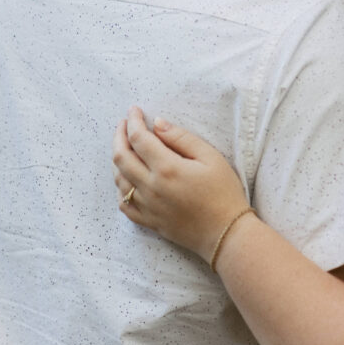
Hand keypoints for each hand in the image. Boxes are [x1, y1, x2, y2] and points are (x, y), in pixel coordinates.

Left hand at [112, 107, 249, 263]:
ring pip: (119, 179)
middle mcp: (151, 187)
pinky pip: (124, 204)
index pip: (139, 138)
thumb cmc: (224, 193)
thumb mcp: (210, 157)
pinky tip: (127, 179)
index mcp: (167, 168)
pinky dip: (120, 187)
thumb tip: (157, 124)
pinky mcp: (148, 221)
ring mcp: (147, 207)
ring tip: (125, 147)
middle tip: (124, 124)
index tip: (134, 110)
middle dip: (119, 136)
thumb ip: (181, 138)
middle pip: (121, 157)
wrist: (226, 234)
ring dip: (117, 159)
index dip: (133, 121)